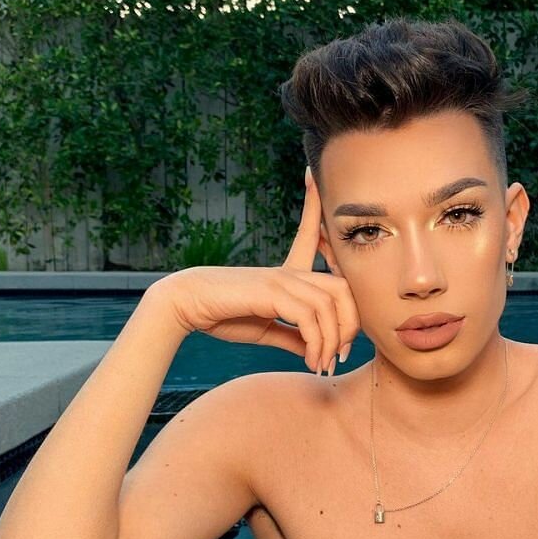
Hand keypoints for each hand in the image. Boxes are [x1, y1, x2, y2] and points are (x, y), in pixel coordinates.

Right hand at [148, 166, 360, 374]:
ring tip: (324, 364)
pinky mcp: (272, 291)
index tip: (312, 174)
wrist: (187, 306)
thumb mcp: (266, 329)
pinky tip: (311, 360)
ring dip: (332, 341)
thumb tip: (313, 351)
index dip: (314, 204)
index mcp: (287, 274)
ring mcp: (282, 278)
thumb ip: (292, 336)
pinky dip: (317, 344)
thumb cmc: (222, 315)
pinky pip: (310, 317)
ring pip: (330, 305)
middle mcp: (289, 272)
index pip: (310, 233)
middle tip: (342, 354)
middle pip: (342, 287)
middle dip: (350, 323)